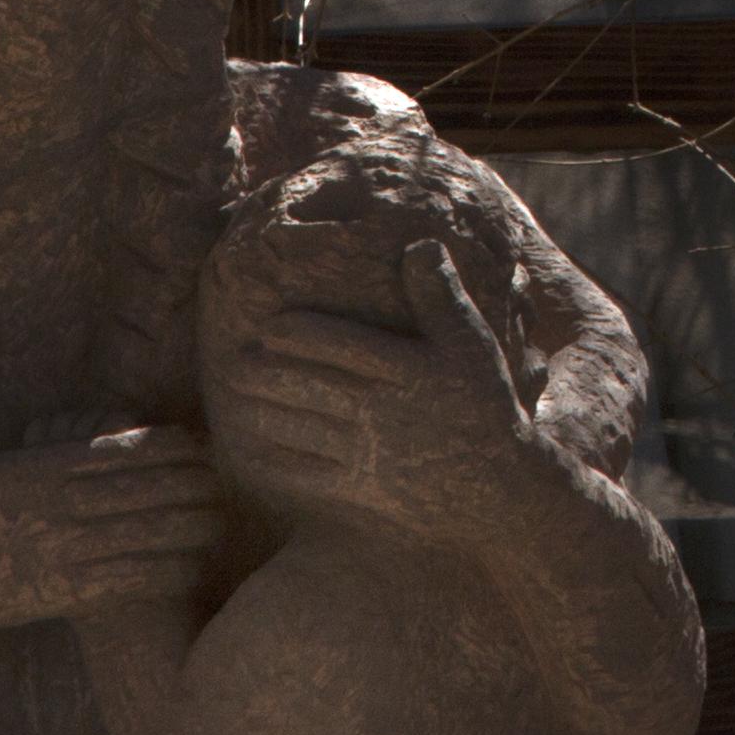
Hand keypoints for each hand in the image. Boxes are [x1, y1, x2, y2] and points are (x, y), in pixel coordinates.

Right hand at [0, 425, 230, 641]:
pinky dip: (168, 570)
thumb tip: (125, 426)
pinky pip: (132, 579)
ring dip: (190, 525)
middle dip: (190, 481)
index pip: (122, 451)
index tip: (197, 443)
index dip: (168, 447)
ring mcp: (66, 552)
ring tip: (218, 519)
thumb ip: (61, 448)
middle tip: (222, 477)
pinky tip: (194, 565)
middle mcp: (58, 508)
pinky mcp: (72, 592)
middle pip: (142, 489)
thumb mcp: (10, 465)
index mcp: (46, 470)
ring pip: (144, 534)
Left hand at [224, 240, 554, 541]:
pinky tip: (258, 454)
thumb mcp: (472, 343)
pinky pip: (311, 475)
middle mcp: (383, 411)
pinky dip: (281, 462)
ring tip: (239, 399)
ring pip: (304, 429)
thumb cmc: (487, 407)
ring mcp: (370, 455)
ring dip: (266, 413)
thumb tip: (420, 243)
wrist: (500, 490)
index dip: (301, 334)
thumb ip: (441, 294)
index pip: (342, 345)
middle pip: (312, 385)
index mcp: (407, 370)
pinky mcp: (364, 490)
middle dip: (269, 372)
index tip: (268, 324)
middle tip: (233, 360)